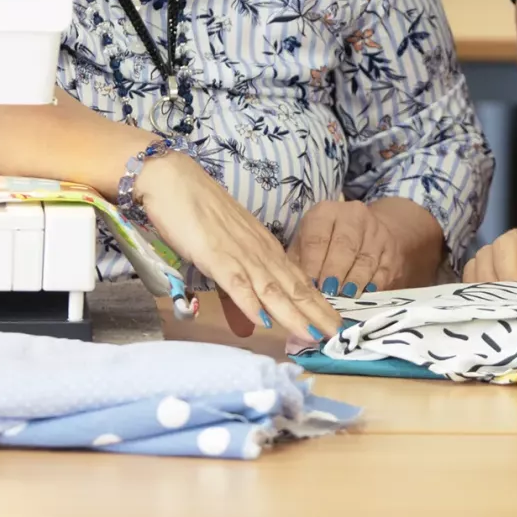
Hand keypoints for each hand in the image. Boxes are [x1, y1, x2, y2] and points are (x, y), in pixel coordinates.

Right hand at [134, 154, 338, 340]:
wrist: (176, 180)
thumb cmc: (200, 212)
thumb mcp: (227, 252)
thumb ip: (241, 287)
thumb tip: (256, 320)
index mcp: (266, 249)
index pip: (299, 282)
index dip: (318, 305)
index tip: (337, 324)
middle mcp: (260, 253)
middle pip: (294, 289)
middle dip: (318, 315)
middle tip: (340, 336)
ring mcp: (240, 254)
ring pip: (273, 290)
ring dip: (294, 315)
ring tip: (315, 335)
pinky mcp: (215, 255)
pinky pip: (236, 282)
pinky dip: (250, 302)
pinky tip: (263, 321)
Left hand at [289, 200, 410, 294]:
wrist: (364, 231)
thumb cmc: (324, 244)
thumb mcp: (305, 245)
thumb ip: (299, 264)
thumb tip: (295, 289)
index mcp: (325, 212)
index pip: (317, 238)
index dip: (313, 263)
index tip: (310, 286)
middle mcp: (353, 215)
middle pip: (345, 246)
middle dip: (336, 272)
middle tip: (329, 293)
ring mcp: (376, 231)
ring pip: (366, 258)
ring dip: (355, 281)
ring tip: (345, 299)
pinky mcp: (391, 248)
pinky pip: (384, 268)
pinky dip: (374, 284)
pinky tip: (365, 295)